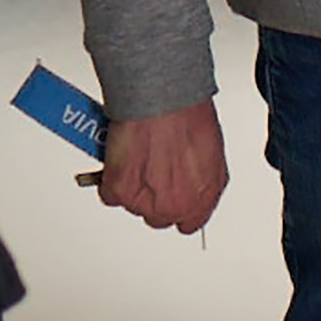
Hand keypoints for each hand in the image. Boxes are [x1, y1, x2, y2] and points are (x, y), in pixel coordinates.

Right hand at [98, 98, 227, 233]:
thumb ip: (200, 173)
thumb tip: (191, 174)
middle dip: (154, 195)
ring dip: (132, 184)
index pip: (191, 222)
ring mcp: (146, 203)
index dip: (180, 204)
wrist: (163, 98)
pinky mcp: (119, 193)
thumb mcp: (210, 147)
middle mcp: (175, 206)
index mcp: (203, 198)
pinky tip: (120, 155)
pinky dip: (110, 177)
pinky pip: (109, 194)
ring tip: (138, 153)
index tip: (172, 194)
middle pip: (160, 216)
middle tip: (151, 168)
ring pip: (134, 205)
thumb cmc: (188, 113)